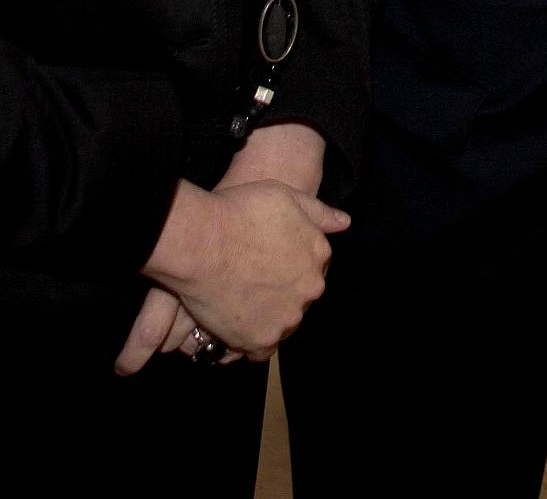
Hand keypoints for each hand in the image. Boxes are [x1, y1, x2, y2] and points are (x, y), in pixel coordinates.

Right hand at [117, 177, 348, 372]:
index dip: (288, 265)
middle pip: (298, 297)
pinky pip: (261, 349)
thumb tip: (344, 224)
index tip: (267, 262)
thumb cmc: (240, 212)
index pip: (312, 267)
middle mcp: (310, 289)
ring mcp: (287, 318)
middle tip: (249, 282)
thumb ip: (318, 212)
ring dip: (266, 317)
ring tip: (239, 302)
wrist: (202, 242)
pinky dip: (250, 340)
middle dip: (280, 292)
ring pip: (282, 323)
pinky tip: (234, 326)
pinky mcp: (260, 341)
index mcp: (319, 255)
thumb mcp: (286, 196)